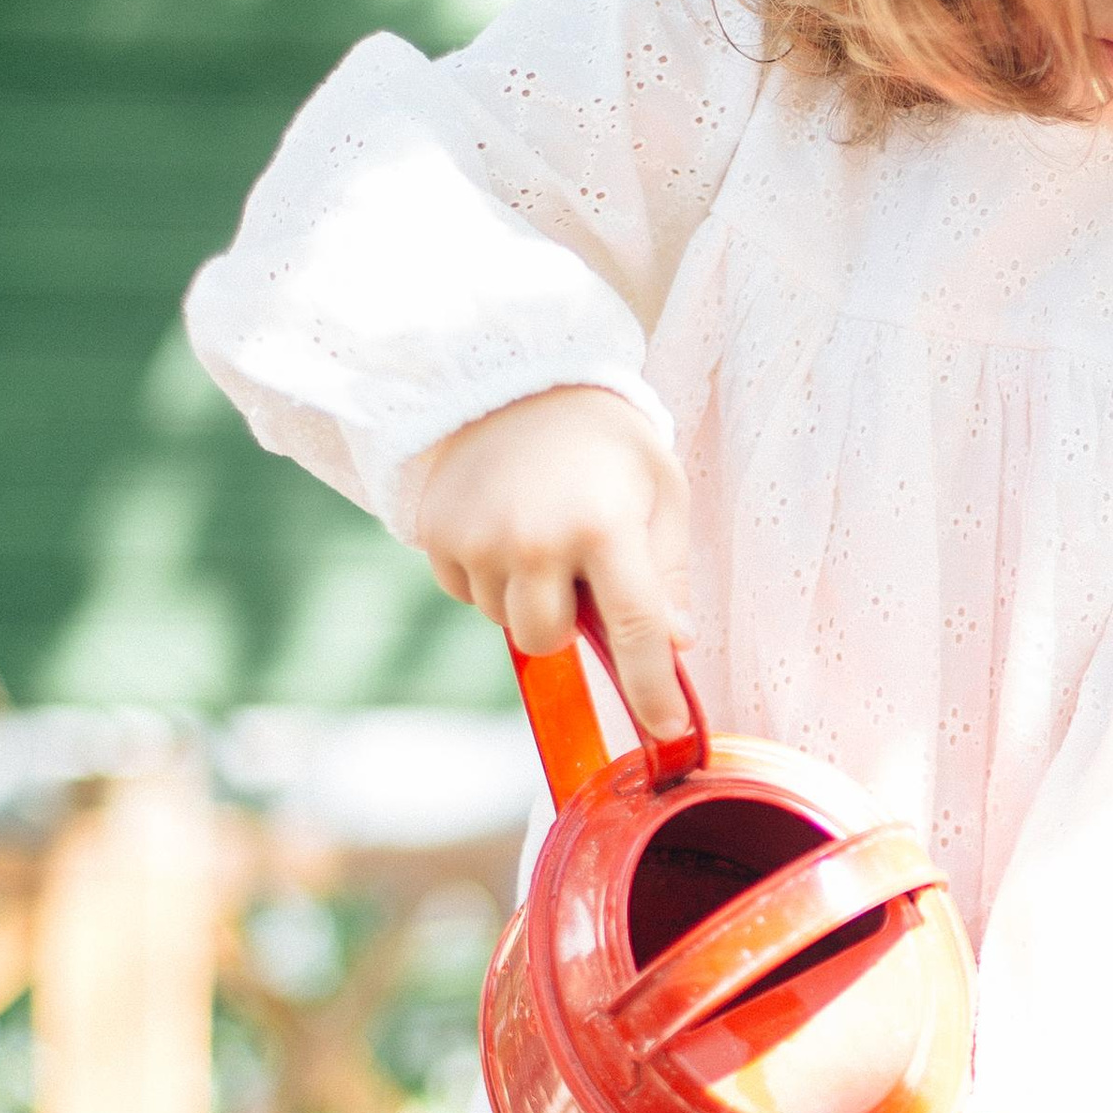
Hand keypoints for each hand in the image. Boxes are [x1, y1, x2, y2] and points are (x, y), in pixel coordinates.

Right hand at [417, 385, 693, 737]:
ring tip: (542, 535)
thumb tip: (675, 645)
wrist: (519, 380)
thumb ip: (667, 575)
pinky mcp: (437, 535)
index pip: (635, 631)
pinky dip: (489, 578)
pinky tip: (506, 530)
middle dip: (569, 625)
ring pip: (504, 621)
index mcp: (605, 527)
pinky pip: (466, 594)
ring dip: (527, 597)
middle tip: (581, 573)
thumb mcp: (661, 494)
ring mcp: (479, 539)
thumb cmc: (606, 443)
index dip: (652, 690)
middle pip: (548, 640)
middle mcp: (536, 539)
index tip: (668, 732)